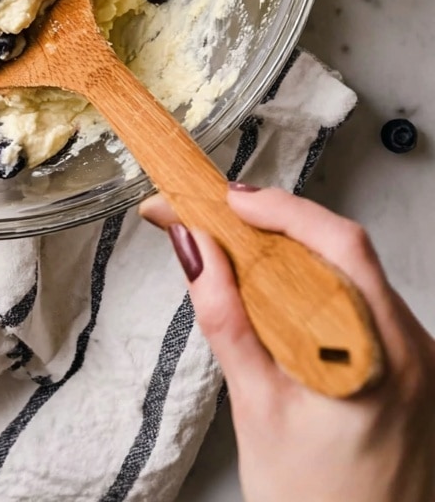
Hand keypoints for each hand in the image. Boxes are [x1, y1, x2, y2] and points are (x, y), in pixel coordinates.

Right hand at [141, 186, 434, 501]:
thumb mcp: (256, 409)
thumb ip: (224, 319)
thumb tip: (195, 249)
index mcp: (383, 356)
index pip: (338, 243)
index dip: (279, 208)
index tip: (228, 199)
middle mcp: (415, 349)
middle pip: (346, 251)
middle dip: (278, 224)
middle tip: (221, 215)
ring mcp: (421, 359)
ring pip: (355, 274)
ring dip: (296, 254)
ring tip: (240, 249)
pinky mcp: (413, 370)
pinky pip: (364, 304)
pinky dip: (317, 287)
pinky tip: (280, 295)